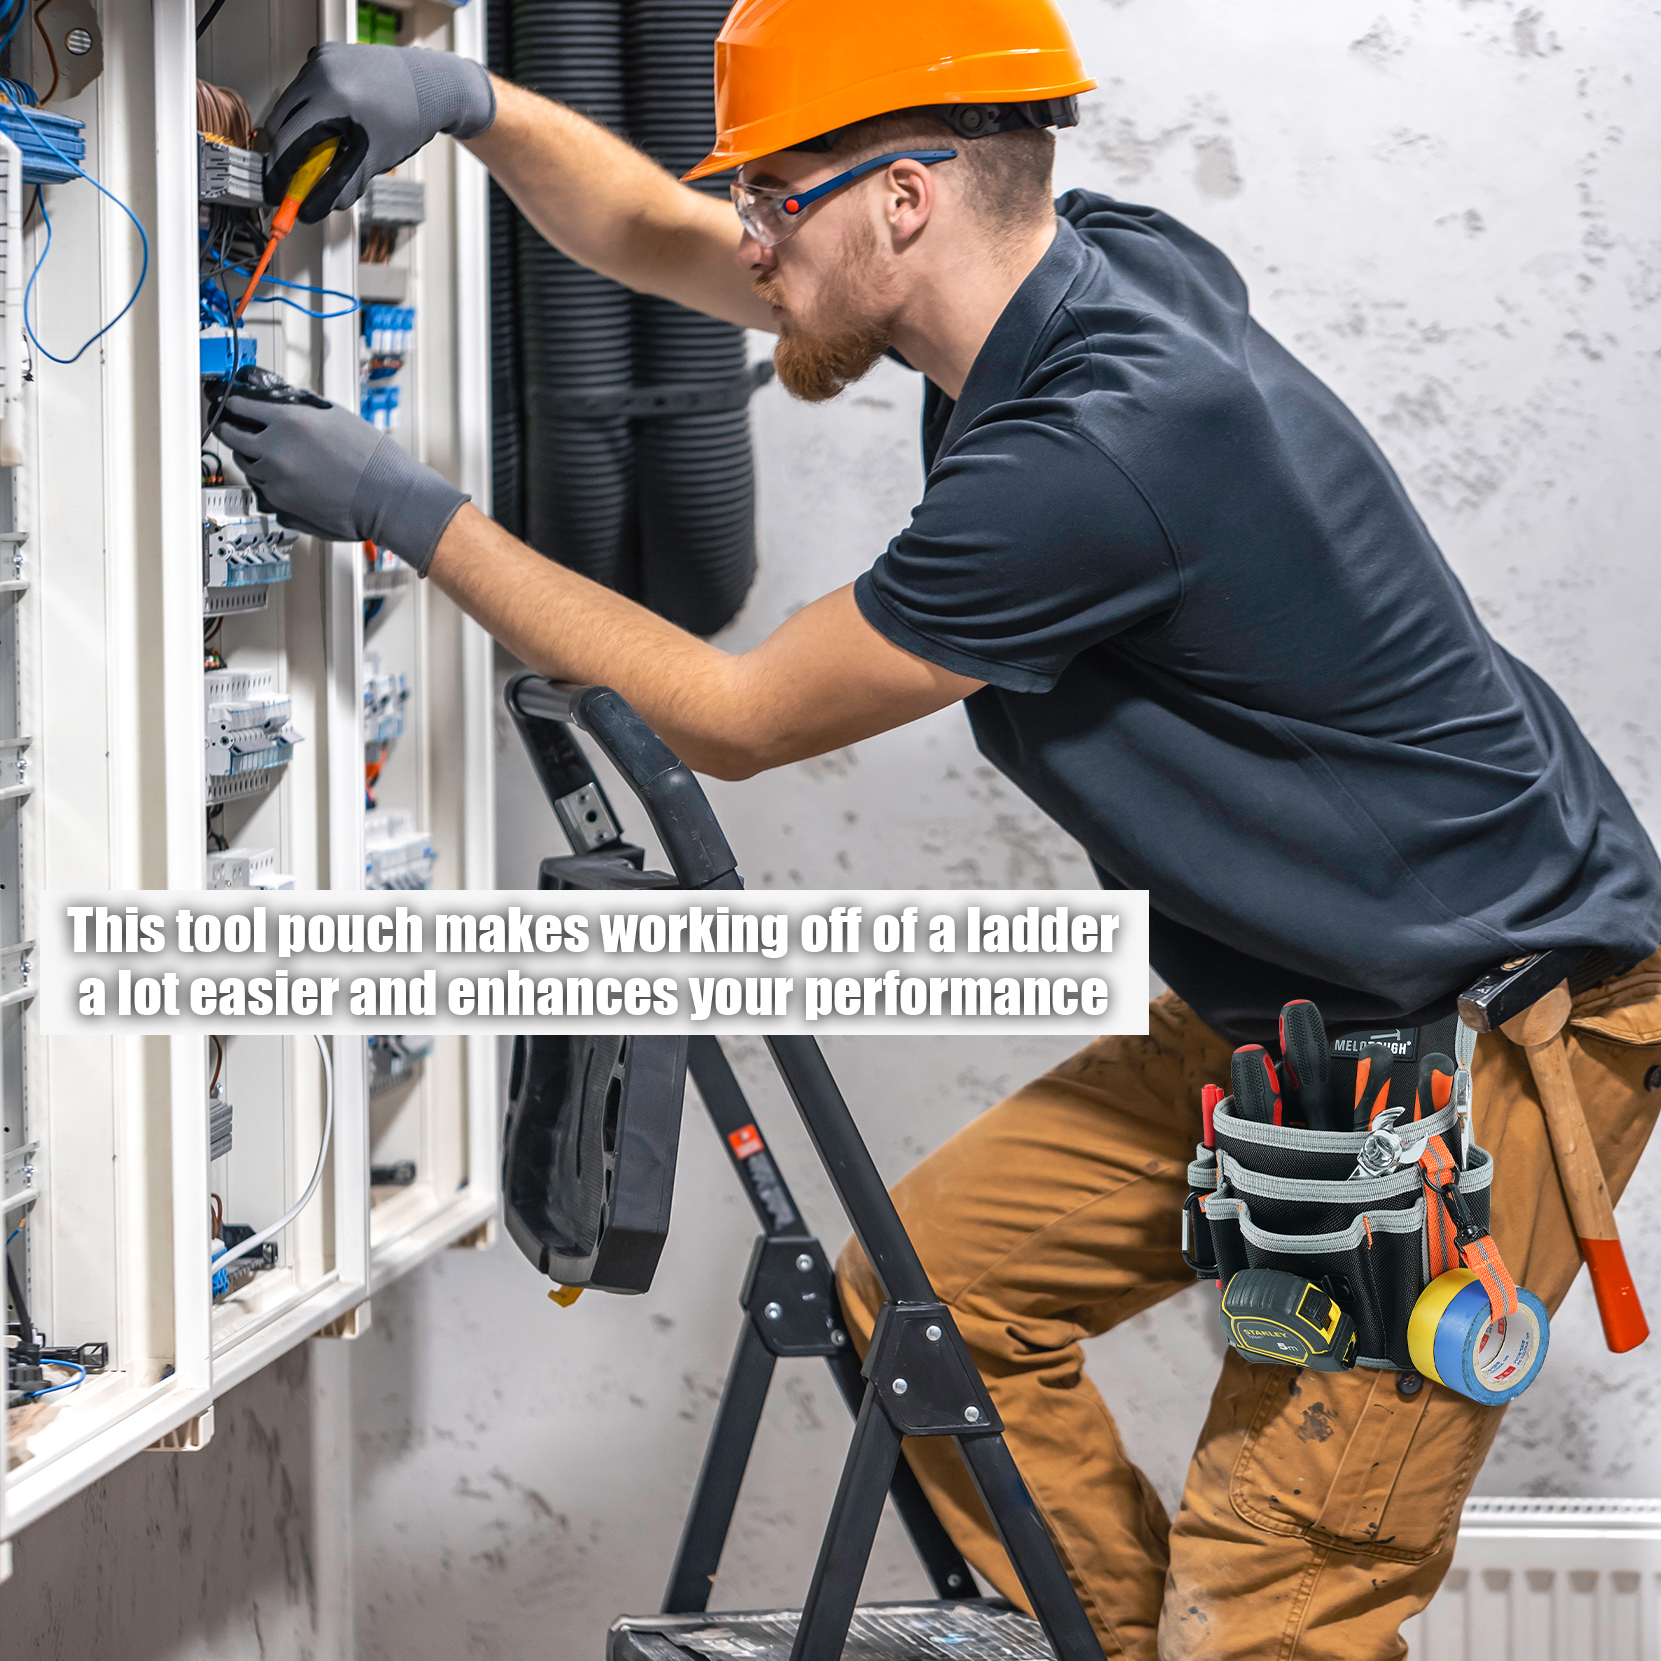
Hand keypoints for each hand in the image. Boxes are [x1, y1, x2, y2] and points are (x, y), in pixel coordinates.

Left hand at [212, 374, 467, 573]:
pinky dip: (269, 484)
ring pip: (246, 466)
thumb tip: (280, 406)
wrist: (389, 500)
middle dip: (229, 428)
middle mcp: (274, 453)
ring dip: (251, 458)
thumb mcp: (336, 417)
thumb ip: (301, 410)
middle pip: (231, 437)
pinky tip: (288, 480)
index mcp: (288, 423)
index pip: (239, 406)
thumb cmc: (373, 460)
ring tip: (267, 455)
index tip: (227, 402)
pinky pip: (263, 492)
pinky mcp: (282, 509)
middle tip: (230, 425)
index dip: (230, 402)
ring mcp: (275, 484)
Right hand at [265, 43, 494, 222]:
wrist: (431, 84)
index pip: (287, 138)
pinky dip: (312, 110)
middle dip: (286, 151)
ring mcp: (320, 58)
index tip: (278, 188)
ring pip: (291, 104)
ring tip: (329, 147)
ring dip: (300, 130)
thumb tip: (314, 209)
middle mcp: (320, 71)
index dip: (279, 169)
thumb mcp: (374, 159)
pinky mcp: (324, 53)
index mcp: (332, 97)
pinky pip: (305, 88)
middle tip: (298, 176)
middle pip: (281, 119)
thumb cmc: (409, 120)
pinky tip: (337, 121)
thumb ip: (341, 186)